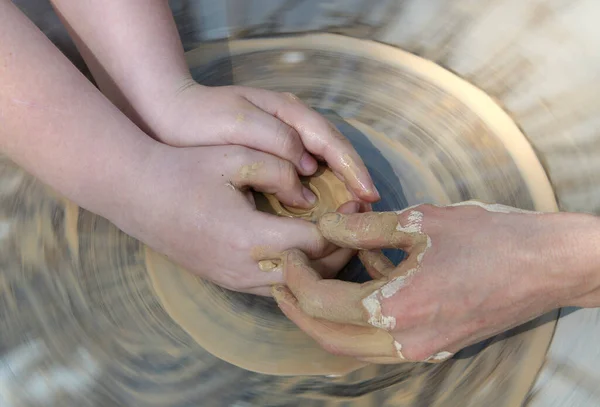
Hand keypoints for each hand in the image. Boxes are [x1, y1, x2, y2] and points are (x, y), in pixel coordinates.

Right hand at [117, 143, 360, 295]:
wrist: (135, 193)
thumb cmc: (183, 169)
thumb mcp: (236, 155)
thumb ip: (281, 171)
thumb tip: (308, 195)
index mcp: (250, 238)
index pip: (317, 243)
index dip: (343, 224)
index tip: (357, 203)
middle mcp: (245, 270)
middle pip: (312, 275)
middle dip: (341, 251)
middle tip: (354, 225)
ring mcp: (234, 281)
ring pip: (295, 289)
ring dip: (321, 267)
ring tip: (336, 239)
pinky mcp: (225, 281)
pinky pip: (274, 289)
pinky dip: (297, 275)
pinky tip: (305, 251)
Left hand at [145, 83, 379, 202]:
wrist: (167, 115)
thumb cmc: (201, 119)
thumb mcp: (240, 124)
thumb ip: (278, 143)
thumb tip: (307, 175)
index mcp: (289, 111)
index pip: (331, 142)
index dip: (352, 169)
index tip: (368, 195)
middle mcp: (292, 122)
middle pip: (334, 151)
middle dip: (354, 178)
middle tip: (370, 209)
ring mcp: (283, 135)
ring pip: (323, 160)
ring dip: (341, 184)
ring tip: (354, 211)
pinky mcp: (272, 151)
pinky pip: (305, 170)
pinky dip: (319, 187)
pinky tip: (321, 206)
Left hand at [271, 202, 599, 361]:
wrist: (549, 264)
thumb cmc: (492, 238)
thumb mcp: (421, 222)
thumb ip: (364, 228)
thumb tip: (327, 226)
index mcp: (398, 309)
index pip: (322, 303)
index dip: (296, 277)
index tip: (287, 253)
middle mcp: (406, 340)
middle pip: (329, 337)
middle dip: (297, 308)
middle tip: (282, 278)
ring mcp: (422, 347)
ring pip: (352, 344)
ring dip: (324, 315)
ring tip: (311, 277)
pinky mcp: (434, 342)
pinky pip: (381, 336)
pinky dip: (361, 311)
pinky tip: (363, 269)